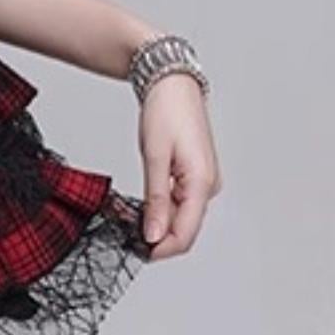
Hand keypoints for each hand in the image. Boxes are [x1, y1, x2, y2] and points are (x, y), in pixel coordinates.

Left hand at [136, 73, 219, 255]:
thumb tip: (154, 234)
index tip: (137, 250)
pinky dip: (161, 208)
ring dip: (157, 222)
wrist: (173, 85)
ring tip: (129, 215)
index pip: (185, 234)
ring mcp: (203, 182)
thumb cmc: (166, 112)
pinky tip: (143, 204)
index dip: (161, 249)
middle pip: (184, 229)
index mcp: (202, 183)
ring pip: (181, 217)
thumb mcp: (155, 158)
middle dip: (157, 236)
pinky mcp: (195, 176)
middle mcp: (208, 186)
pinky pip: (180, 203)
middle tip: (126, 231)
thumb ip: (156, 200)